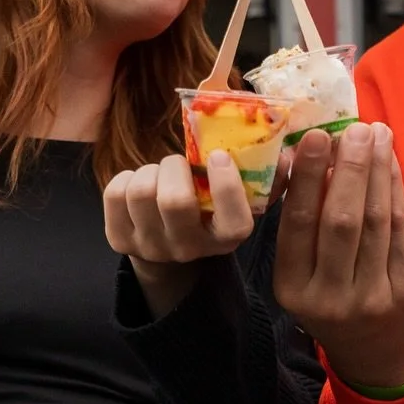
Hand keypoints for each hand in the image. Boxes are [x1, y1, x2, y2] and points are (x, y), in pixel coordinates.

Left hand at [104, 151, 256, 317]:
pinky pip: (116, 193)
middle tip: (180, 164)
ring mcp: (150, 247)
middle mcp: (188, 249)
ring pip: (141, 192)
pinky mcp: (119, 239)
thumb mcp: (241, 201)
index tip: (219, 156)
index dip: (226, 185)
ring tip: (161, 175)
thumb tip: (287, 154)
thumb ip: (268, 178)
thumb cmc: (210, 212)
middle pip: (175, 201)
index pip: (234, 222)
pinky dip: (127, 176)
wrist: (169, 247)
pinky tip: (140, 184)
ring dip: (151, 170)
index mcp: (226, 240)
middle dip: (175, 167)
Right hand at [274, 121, 403, 390]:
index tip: (316, 136)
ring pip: (376, 221)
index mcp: (293, 288)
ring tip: (377, 134)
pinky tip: (391, 163)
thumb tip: (308, 154)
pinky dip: (397, 191)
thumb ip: (305, 225)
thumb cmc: (334, 300)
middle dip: (349, 168)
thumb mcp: (306, 274)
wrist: (377, 360)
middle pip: (340, 220)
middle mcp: (330, 297)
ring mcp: (372, 298)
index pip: (298, 225)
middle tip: (355, 128)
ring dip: (377, 171)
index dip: (308, 178)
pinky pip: (403, 231)